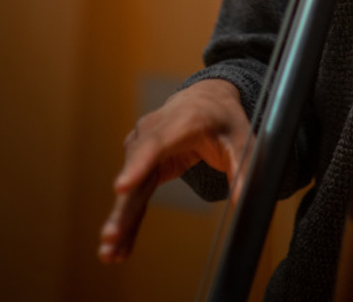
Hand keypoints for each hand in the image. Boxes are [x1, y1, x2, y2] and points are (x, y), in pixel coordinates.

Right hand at [98, 79, 251, 264]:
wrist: (205, 100)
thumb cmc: (223, 119)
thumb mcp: (241, 139)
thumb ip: (242, 168)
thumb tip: (242, 201)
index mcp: (182, 121)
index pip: (156, 143)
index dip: (138, 165)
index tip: (121, 187)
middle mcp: (154, 131)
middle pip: (135, 170)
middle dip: (123, 205)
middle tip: (110, 237)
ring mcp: (141, 146)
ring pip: (130, 188)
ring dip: (119, 221)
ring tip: (109, 253)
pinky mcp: (139, 164)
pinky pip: (133, 195)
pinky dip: (127, 220)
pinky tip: (119, 247)